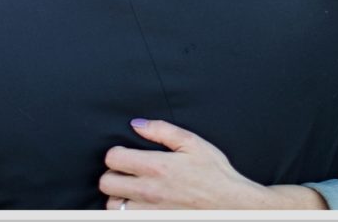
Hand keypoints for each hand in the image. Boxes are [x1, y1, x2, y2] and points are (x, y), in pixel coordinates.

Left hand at [99, 119, 265, 209]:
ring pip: (113, 206)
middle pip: (106, 184)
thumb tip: (137, 124)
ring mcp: (150, 212)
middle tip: (126, 174)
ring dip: (119, 197)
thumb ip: (161, 130)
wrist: (232, 205)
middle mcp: (149, 191)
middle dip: (113, 175)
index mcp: (156, 166)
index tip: (126, 155)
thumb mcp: (192, 143)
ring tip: (132, 192)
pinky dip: (129, 212)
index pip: (112, 158)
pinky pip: (127, 219)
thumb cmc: (215, 174)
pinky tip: (140, 205)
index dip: (117, 154)